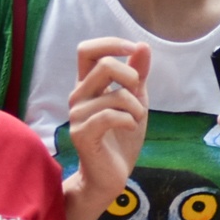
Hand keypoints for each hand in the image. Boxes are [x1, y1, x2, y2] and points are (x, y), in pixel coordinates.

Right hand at [66, 38, 149, 208]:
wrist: (111, 175)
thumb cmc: (121, 137)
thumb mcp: (136, 100)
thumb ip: (137, 74)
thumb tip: (143, 45)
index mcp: (88, 84)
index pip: (87, 50)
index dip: (111, 44)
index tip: (133, 50)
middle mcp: (78, 96)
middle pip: (104, 65)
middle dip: (131, 76)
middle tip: (137, 95)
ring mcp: (77, 115)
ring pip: (114, 94)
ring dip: (135, 107)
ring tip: (135, 120)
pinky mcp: (81, 134)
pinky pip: (110, 115)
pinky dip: (129, 120)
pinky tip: (130, 127)